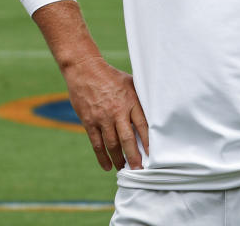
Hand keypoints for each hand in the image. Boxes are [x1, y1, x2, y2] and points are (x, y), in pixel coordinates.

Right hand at [62, 56, 148, 171]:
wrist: (85, 70)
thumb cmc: (112, 77)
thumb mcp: (131, 83)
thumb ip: (140, 98)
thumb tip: (154, 110)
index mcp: (131, 101)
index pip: (143, 125)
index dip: (148, 141)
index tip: (153, 154)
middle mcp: (117, 111)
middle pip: (127, 138)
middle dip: (134, 156)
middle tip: (139, 169)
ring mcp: (102, 118)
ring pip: (112, 144)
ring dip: (118, 159)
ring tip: (124, 168)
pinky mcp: (89, 121)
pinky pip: (96, 143)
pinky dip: (102, 157)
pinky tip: (107, 166)